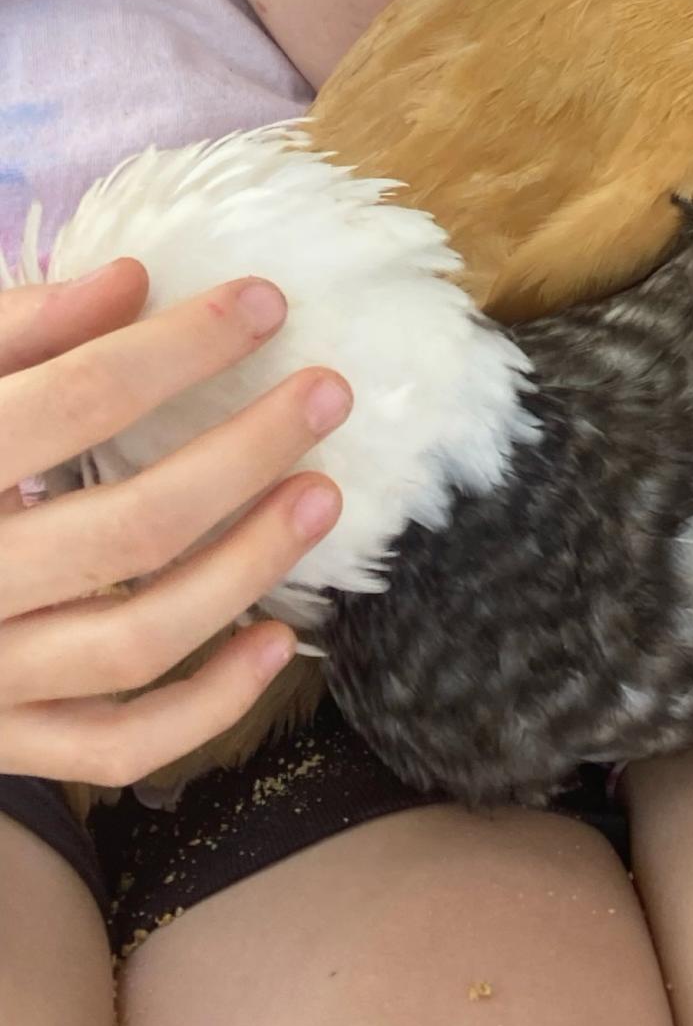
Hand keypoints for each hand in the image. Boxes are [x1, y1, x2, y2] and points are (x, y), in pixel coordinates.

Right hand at [0, 260, 348, 787]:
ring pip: (139, 638)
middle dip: (246, 451)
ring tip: (322, 494)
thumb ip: (12, 330)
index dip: (178, 347)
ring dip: (248, 566)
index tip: (264, 302)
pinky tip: (277, 640)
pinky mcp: (1, 743)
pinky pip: (118, 746)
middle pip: (130, 525)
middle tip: (327, 392)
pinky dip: (209, 704)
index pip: (75, 402)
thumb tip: (130, 280)